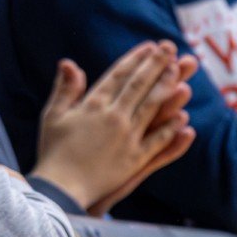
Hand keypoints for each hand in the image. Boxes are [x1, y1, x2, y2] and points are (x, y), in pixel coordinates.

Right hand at [31, 42, 196, 212]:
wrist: (59, 189)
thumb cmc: (53, 152)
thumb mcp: (53, 116)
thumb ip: (65, 89)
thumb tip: (68, 62)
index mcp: (93, 105)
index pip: (119, 75)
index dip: (136, 59)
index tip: (150, 46)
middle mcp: (113, 117)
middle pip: (139, 85)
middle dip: (156, 64)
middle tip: (171, 48)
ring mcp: (126, 137)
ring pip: (151, 106)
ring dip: (166, 87)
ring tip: (179, 70)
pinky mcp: (134, 159)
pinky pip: (157, 141)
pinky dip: (170, 128)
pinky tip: (183, 117)